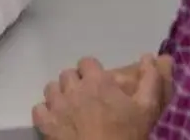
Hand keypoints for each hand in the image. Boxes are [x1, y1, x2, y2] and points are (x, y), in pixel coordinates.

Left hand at [32, 56, 163, 139]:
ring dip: (60, 95)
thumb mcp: (146, 108)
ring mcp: (56, 106)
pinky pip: (38, 109)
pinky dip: (46, 112)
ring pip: (51, 88)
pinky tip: (56, 120)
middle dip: (76, 83)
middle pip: (68, 74)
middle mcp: (73, 88)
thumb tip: (150, 56)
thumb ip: (151, 80)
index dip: (92, 72)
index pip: (87, 62)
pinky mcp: (45, 124)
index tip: (99, 84)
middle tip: (86, 98)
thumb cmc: (127, 135)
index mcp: (97, 81)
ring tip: (70, 107)